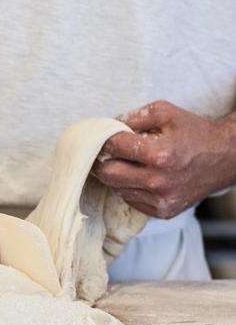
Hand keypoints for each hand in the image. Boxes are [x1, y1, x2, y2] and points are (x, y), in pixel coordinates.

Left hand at [92, 100, 235, 218]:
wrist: (223, 157)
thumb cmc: (191, 132)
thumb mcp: (163, 112)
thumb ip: (130, 117)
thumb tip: (104, 129)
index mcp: (159, 154)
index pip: (113, 147)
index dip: (103, 141)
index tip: (102, 139)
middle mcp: (159, 181)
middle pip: (108, 174)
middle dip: (101, 162)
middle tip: (103, 154)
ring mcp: (162, 200)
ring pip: (117, 190)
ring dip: (116, 176)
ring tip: (127, 164)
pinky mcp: (164, 212)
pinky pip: (131, 201)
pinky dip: (130, 189)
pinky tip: (140, 177)